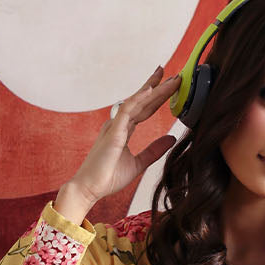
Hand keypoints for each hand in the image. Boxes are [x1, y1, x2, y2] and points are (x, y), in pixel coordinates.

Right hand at [71, 65, 181, 205]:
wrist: (89, 188)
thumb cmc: (108, 177)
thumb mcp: (138, 163)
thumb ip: (154, 150)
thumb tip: (171, 139)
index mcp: (123, 130)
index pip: (144, 109)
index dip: (157, 98)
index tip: (170, 86)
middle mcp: (119, 123)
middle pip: (143, 102)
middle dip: (158, 88)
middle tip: (175, 75)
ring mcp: (115, 125)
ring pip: (138, 102)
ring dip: (154, 89)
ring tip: (170, 78)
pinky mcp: (113, 131)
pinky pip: (127, 110)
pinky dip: (139, 99)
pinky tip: (151, 89)